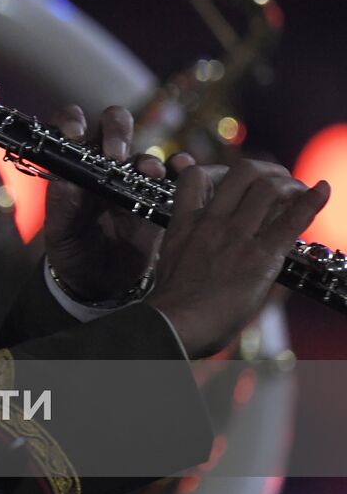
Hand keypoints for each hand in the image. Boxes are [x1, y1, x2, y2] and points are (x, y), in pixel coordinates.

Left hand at [44, 105, 195, 301]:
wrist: (102, 284)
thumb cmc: (74, 252)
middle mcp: (105, 164)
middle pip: (114, 125)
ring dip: (149, 158)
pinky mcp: (160, 197)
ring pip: (146, 150)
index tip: (74, 135)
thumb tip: (66, 182)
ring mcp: (135, 179)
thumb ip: (61, 206)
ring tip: (151, 174)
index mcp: (74, 166)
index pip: (71, 127)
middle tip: (117, 156)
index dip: (72, 122)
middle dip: (117, 132)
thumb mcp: (61, 233)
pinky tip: (183, 171)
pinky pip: (176, 175)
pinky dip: (182, 168)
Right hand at [148, 160, 327, 357]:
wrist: (174, 323)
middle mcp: (211, 222)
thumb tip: (204, 245)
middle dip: (266, 170)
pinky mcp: (260, 257)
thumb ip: (188, 243)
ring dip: (290, 184)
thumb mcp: (170, 260)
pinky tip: (322, 190)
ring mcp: (236, 236)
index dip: (219, 170)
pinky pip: (289, 221)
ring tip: (300, 190)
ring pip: (267, 189)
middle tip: (277, 180)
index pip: (195, 176)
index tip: (233, 179)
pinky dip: (310, 202)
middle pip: (241, 173)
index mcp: (185, 223)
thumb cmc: (171, 304)